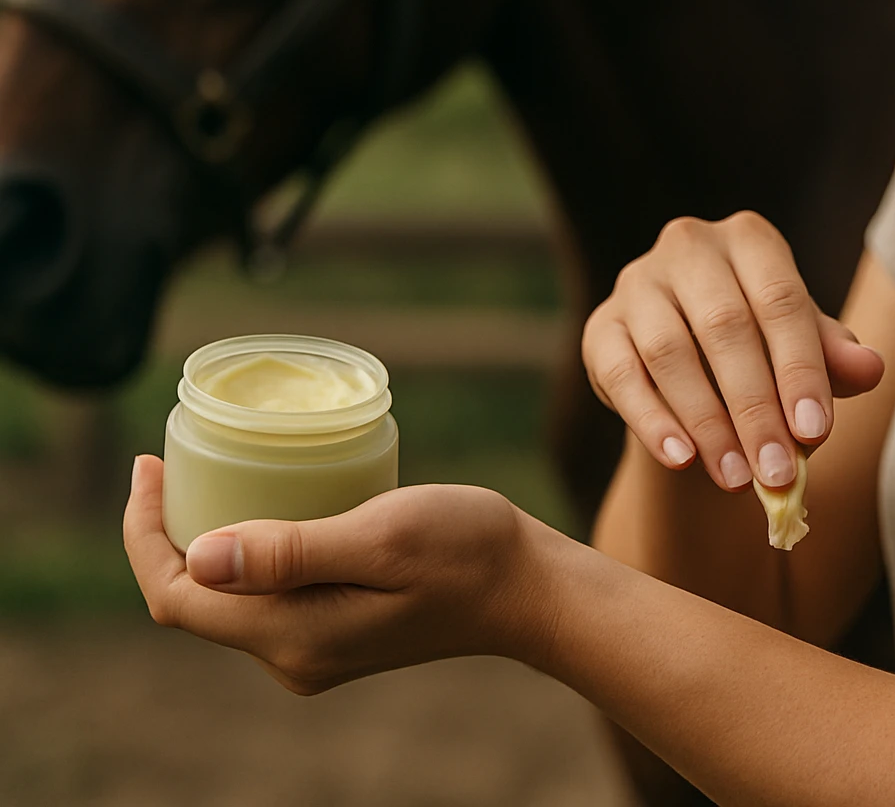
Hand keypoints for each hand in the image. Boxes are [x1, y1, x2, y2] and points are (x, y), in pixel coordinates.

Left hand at [123, 455, 551, 694]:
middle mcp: (292, 656)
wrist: (529, 590)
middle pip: (195, 600)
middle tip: (172, 457)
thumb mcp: (381, 537)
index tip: (150, 464)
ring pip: (228, 598)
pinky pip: (265, 597)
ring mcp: (314, 651)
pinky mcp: (335, 635)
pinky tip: (263, 505)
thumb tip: (200, 558)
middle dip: (167, 532)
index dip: (145, 534)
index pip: (177, 596)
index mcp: (293, 635)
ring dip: (206, 539)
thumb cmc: (467, 552)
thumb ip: (291, 553)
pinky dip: (247, 550)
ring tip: (208, 471)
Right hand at [582, 211, 884, 491]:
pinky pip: (622, 373)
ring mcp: (637, 282)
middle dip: (755, 408)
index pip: (781, 301)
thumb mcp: (804, 349)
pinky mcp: (600, 326)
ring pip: (669, 351)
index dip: (800, 369)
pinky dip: (651, 420)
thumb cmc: (762, 348)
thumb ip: (834, 357)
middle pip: (724, 328)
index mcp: (749, 240)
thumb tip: (870, 368)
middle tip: (777, 472)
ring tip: (736, 478)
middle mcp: (689, 246)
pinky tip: (681, 459)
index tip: (815, 433)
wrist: (694, 363)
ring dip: (706, 422)